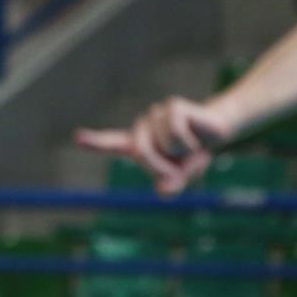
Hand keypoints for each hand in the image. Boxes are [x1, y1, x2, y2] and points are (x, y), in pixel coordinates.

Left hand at [75, 96, 231, 196]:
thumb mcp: (181, 177)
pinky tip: (195, 137)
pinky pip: (176, 132)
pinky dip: (188, 143)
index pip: (112, 144)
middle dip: (161, 166)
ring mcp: (155, 115)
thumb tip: (164, 190)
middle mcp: (142, 128)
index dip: (96, 142)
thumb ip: (171, 186)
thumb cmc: (191, 156)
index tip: (79, 137)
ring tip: (188, 147)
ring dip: (181, 153)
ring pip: (163, 144)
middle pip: (141, 153)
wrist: (217, 132)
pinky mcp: (172, 105)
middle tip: (179, 166)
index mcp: (137, 145)